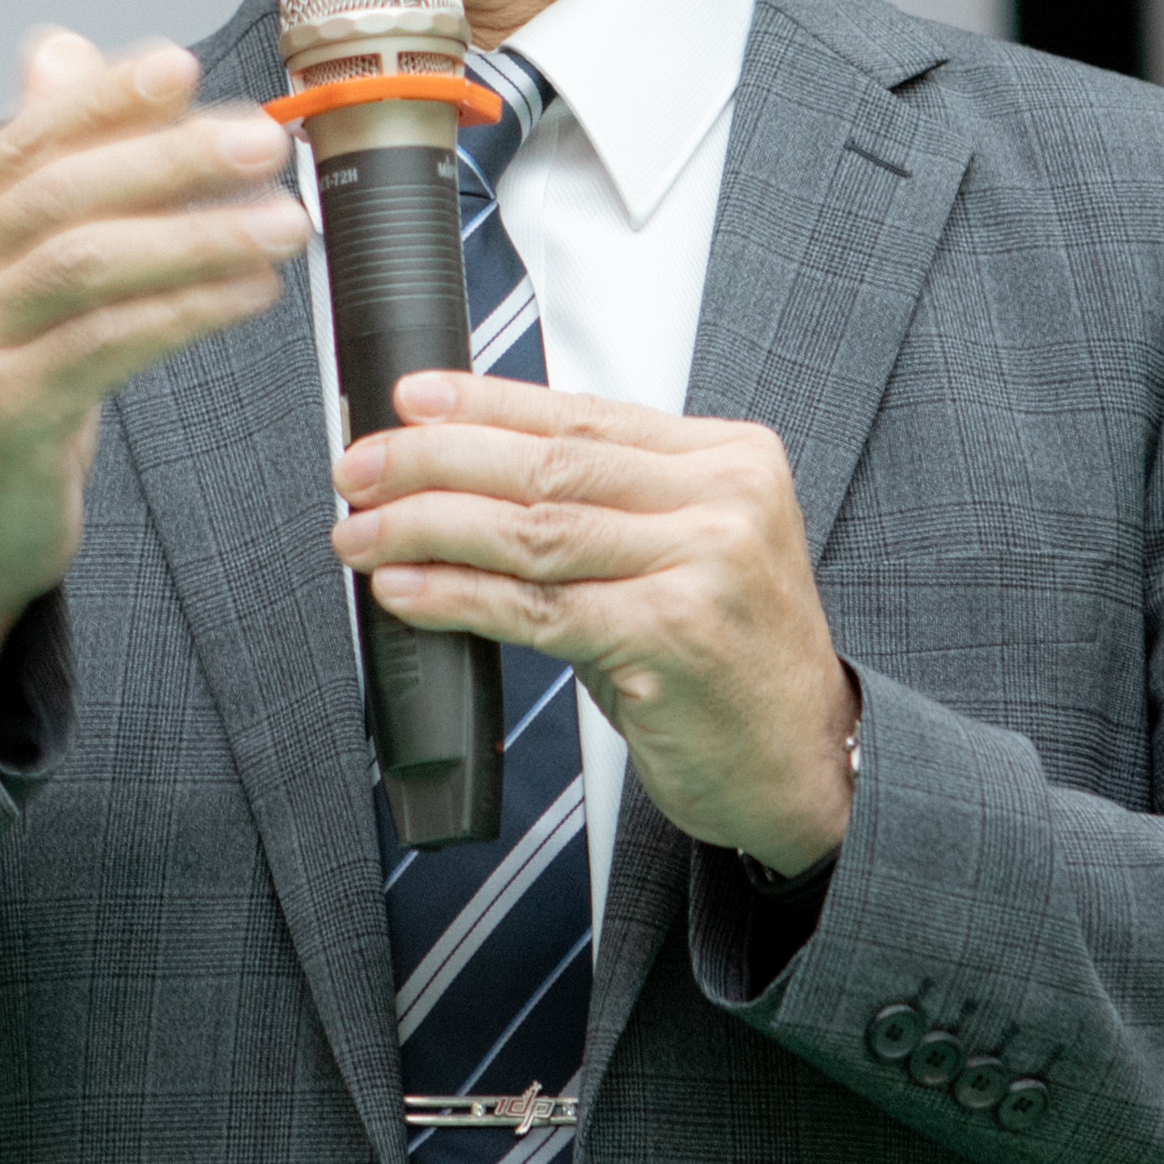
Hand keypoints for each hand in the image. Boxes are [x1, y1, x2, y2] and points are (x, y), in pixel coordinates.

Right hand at [0, 32, 309, 707]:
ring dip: (197, 236)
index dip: (108, 97)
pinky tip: (248, 294)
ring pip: (89, 263)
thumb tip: (60, 46)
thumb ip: (40, 162)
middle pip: (64, 190)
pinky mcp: (3, 410)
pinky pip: (108, 344)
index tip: (182, 66)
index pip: (30, 135)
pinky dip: (187, 311)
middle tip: (260, 144)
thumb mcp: (8, 266)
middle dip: (170, 159)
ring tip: (282, 224)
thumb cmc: (2, 381)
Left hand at [331, 366, 854, 871]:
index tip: (409, 400)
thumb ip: (607, 508)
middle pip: (548, 464)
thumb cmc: (731, 661)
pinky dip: (457, 597)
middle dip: (433, 461)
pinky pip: (536, 609)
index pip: (582, 414)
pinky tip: (406, 590)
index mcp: (731, 458)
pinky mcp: (673, 637)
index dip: (483, 404)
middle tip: (359, 470)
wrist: (804, 763)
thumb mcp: (688, 555)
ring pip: (533, 529)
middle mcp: (725, 499)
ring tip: (361, 533)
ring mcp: (704, 566)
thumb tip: (466, 480)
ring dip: (427, 527)